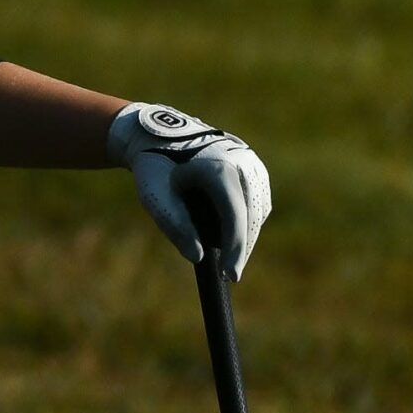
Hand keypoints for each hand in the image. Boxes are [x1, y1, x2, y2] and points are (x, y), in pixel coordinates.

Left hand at [109, 103, 271, 279]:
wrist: (159, 137)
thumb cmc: (154, 169)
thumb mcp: (155, 197)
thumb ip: (175, 226)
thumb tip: (198, 257)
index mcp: (219, 168)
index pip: (235, 216)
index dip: (235, 248)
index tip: (230, 275)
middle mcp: (242, 161)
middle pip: (251, 215)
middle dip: (241, 247)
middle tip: (229, 275)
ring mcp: (251, 162)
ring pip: (258, 209)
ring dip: (246, 235)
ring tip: (231, 259)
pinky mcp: (253, 166)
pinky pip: (258, 200)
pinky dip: (248, 220)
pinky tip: (234, 236)